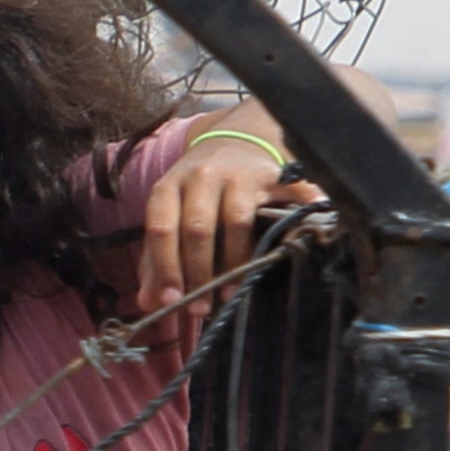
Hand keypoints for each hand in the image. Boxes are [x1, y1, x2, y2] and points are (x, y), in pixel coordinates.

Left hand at [132, 130, 289, 322]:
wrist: (231, 142)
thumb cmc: (195, 191)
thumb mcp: (169, 215)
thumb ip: (155, 258)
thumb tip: (148, 302)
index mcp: (168, 187)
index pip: (161, 229)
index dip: (165, 267)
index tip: (171, 300)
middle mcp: (202, 176)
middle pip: (198, 229)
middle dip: (198, 273)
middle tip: (200, 308)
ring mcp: (239, 174)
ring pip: (236, 222)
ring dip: (233, 263)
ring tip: (230, 294)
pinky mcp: (273, 174)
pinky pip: (288, 195)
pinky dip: (299, 212)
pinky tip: (301, 236)